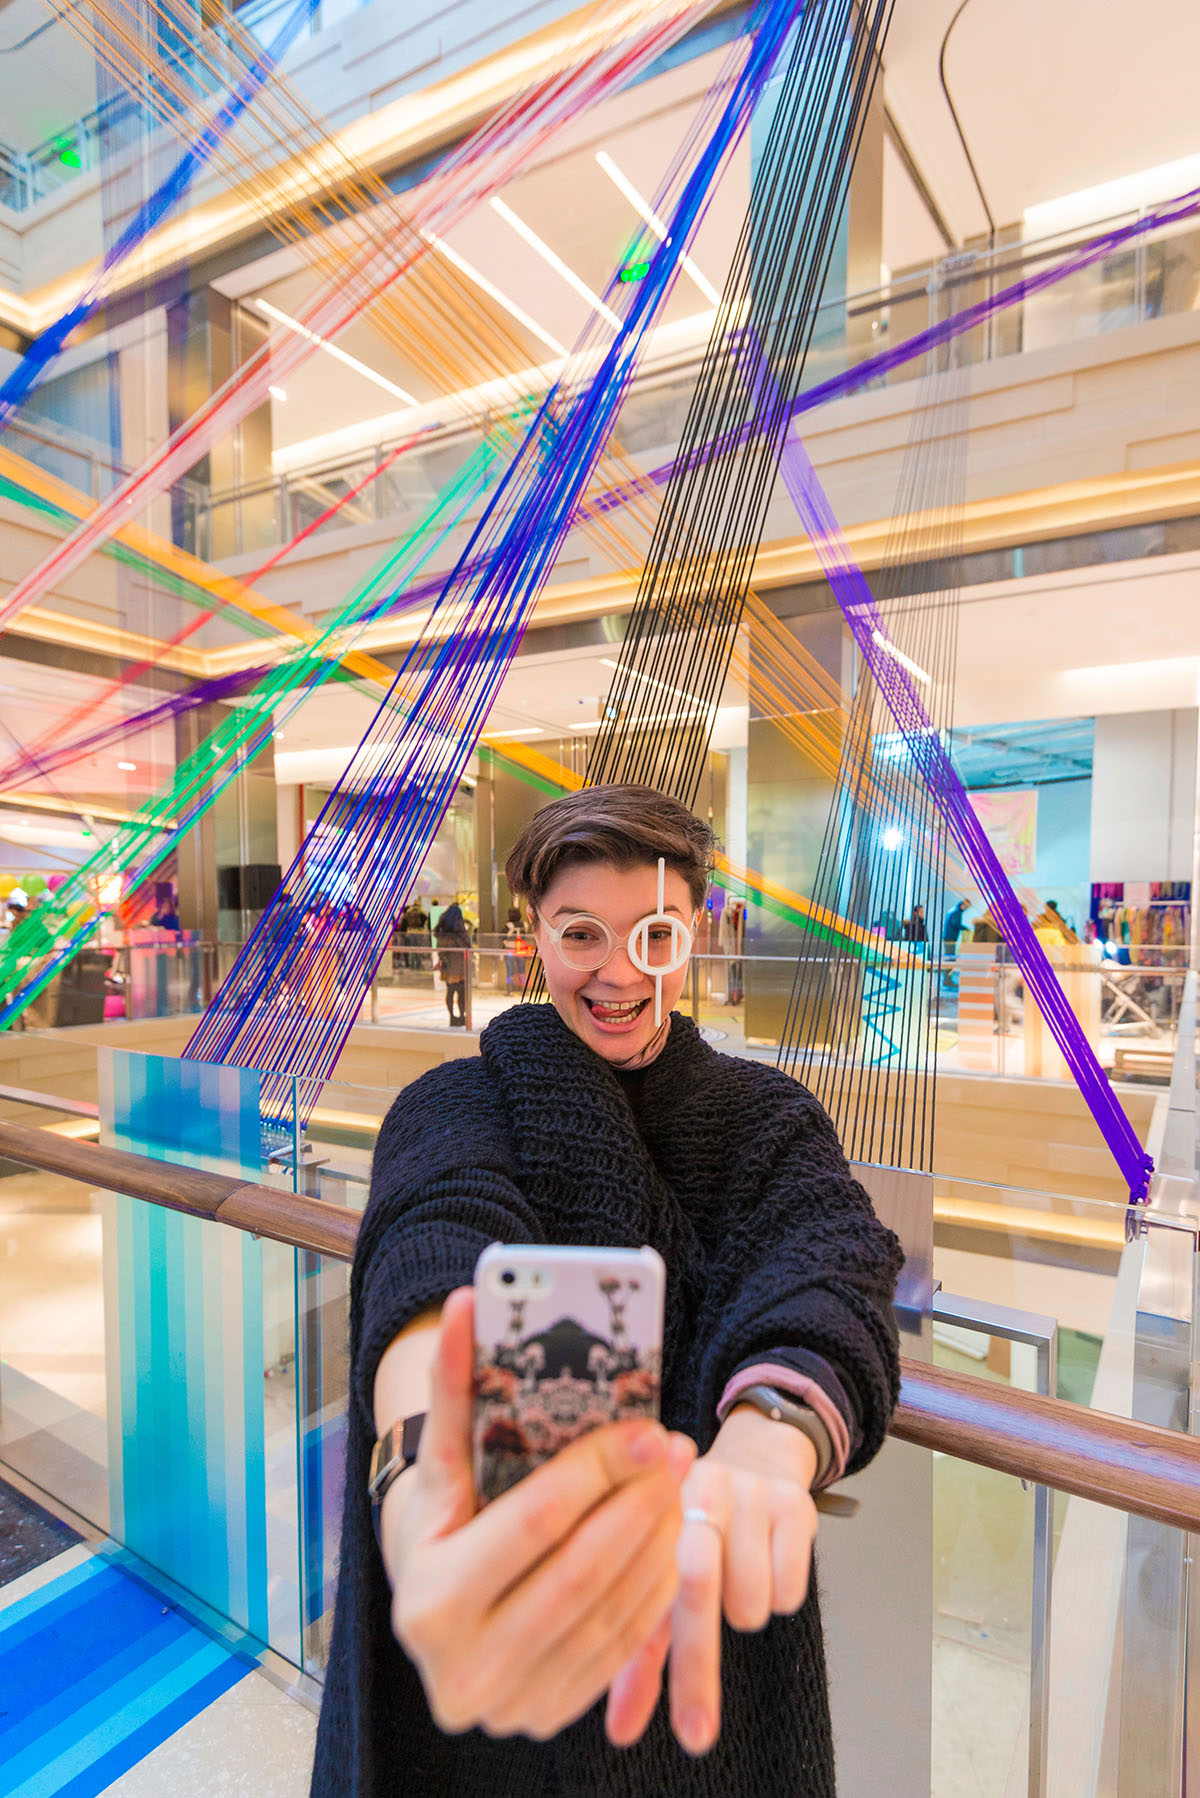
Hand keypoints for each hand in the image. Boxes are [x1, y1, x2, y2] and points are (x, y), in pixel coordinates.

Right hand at [380, 1287, 696, 1741]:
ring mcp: (507, 1702)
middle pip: (581, 1569)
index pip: (537, 1520)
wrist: (429, 1606)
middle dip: (640, 1502)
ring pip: (609, 1611)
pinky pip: (618, 1649)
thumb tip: (469, 1302)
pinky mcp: (545, 1713)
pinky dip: (652, 1591)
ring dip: (658, 1543)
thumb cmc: (442, 1520)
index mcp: (429, 1598)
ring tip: (679, 1487)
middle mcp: (461, 1665)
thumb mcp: (444, 1462)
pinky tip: (670, 1540)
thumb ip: (456, 1385)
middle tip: (677, 1450)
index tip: (650, 1426)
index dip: (599, 1468)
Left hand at [605, 1403, 817, 1755]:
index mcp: (647, 1508)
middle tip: (698, 1731)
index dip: (646, 1672)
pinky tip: (767, 1557)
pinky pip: (790, 1587)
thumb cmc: (697, 1527)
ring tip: (736, 1576)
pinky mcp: (791, 1500)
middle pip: (696, 1588)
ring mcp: (744, 1491)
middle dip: (697, 1670)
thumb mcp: (661, 1575)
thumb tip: (620, 1729)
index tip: (668, 1731)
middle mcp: (691, 1490)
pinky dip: (781, 1592)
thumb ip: (637, 1651)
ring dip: (745, 1610)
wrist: (756, 1456)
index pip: (641, 1594)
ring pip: (750, 1599)